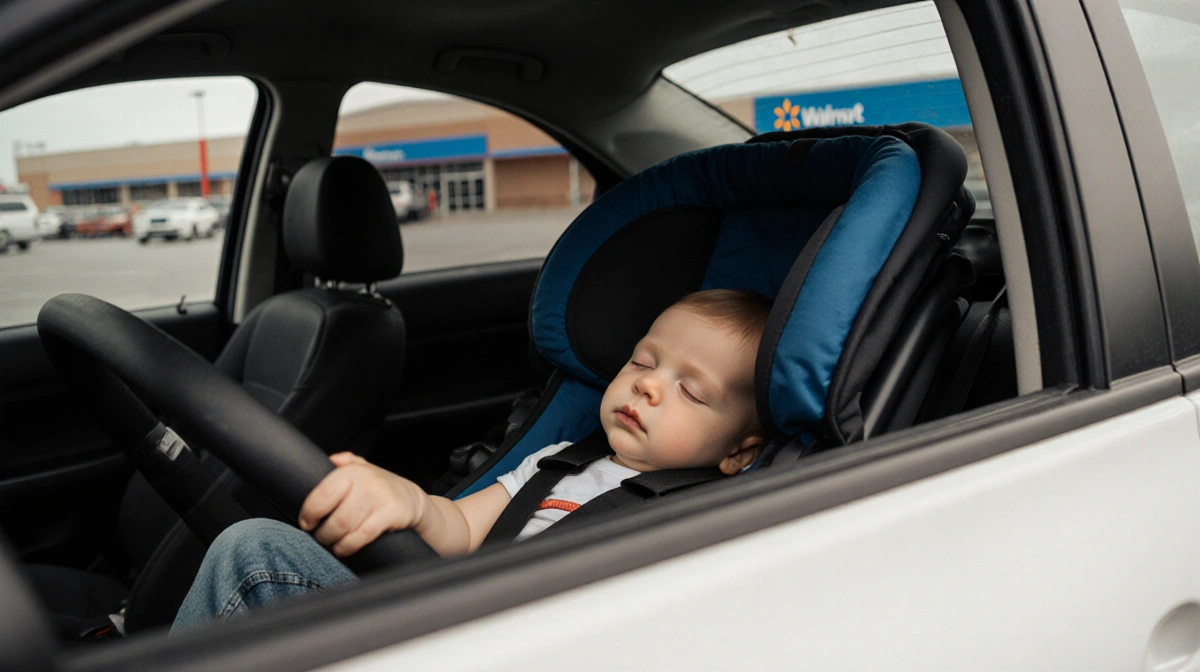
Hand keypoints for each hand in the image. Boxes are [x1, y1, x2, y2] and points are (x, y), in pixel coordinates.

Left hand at [298, 452, 427, 556]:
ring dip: (333, 540)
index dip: (310, 512)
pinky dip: (347, 546)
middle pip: (334, 516)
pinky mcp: (390, 515)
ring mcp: (379, 498)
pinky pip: (361, 536)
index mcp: (353, 471)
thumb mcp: (363, 469)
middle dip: (322, 532)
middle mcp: (366, 482)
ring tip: (331, 542)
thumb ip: (346, 463)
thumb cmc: (380, 487)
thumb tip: (329, 460)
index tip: (306, 522)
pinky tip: (343, 548)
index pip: (323, 494)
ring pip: (345, 528)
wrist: (412, 499)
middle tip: (320, 536)